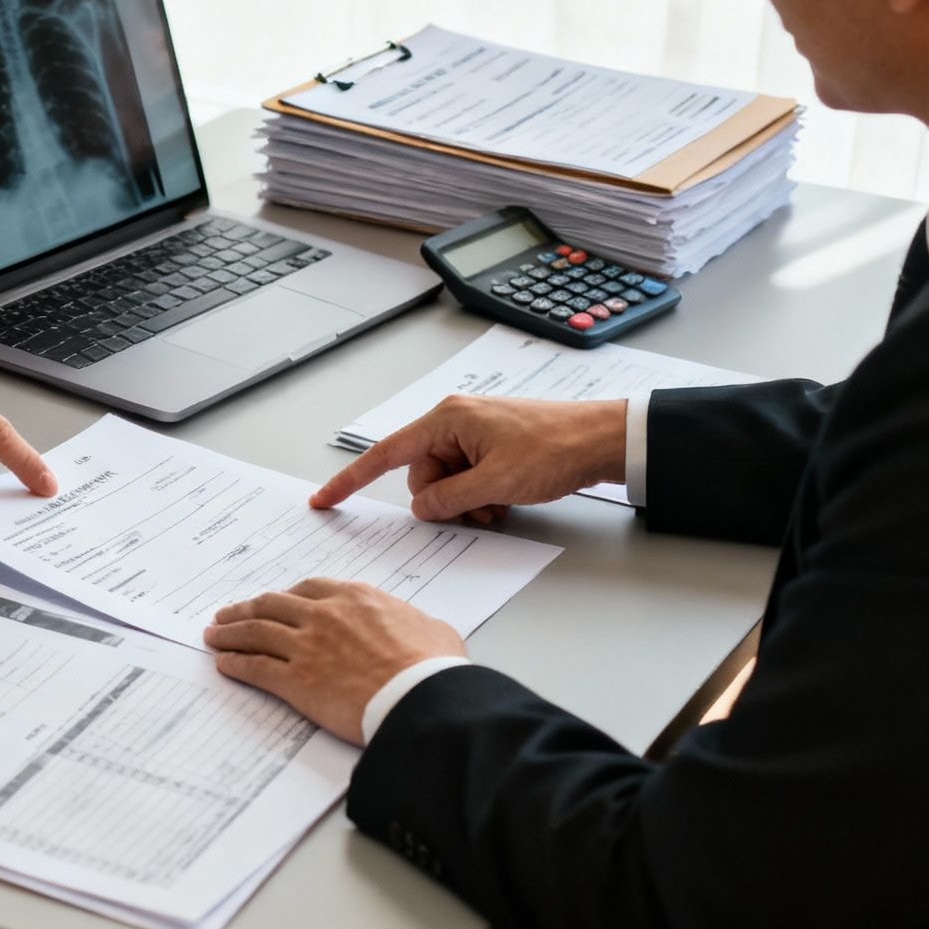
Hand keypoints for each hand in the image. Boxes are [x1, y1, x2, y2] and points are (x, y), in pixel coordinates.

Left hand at [204, 579, 465, 744]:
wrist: (421, 698)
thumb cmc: (433, 669)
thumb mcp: (433, 630)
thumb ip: (414, 623)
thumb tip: (420, 628)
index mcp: (356, 599)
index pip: (309, 590)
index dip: (286, 597)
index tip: (275, 603)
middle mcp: (324, 615)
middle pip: (272, 606)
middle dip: (246, 609)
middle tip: (228, 614)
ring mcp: (306, 646)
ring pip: (255, 632)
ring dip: (230, 632)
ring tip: (214, 635)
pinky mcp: (295, 680)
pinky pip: (255, 667)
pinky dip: (235, 663)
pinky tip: (224, 664)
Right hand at [312, 396, 625, 522]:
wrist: (603, 439)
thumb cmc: (555, 449)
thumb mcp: (496, 483)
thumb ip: (449, 499)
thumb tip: (422, 508)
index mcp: (447, 420)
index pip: (385, 454)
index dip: (351, 479)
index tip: (325, 499)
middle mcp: (455, 421)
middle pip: (421, 476)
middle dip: (444, 500)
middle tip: (481, 507)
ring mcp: (475, 433)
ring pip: (447, 483)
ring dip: (467, 502)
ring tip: (501, 502)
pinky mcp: (492, 446)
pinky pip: (469, 479)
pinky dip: (482, 495)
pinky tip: (507, 498)